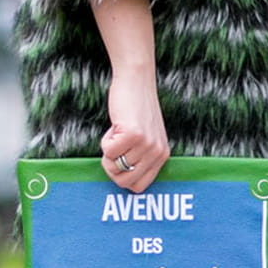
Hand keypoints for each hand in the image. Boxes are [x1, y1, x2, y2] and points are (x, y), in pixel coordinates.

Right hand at [100, 69, 170, 192]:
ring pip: (113, 166)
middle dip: (111, 167)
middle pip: (123, 181)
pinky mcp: (133, 134)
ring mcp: (146, 144)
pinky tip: (116, 126)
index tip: (119, 160)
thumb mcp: (147, 137)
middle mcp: (157, 153)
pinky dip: (105, 140)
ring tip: (118, 132)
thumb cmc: (136, 108)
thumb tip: (122, 180)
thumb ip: (141, 157)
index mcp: (162, 156)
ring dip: (108, 150)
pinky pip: (108, 151)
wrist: (136, 81)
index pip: (139, 187)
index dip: (122, 177)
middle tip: (114, 148)